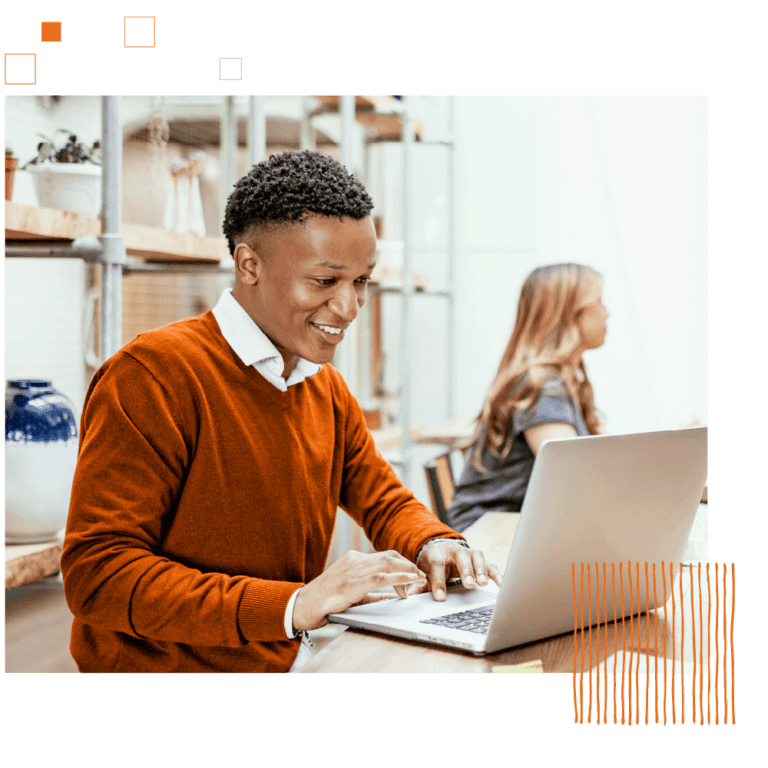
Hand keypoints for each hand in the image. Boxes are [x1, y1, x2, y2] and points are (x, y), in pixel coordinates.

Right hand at [292, 550, 427, 630]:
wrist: (299, 607)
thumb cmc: (323, 601)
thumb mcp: (350, 594)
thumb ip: (371, 594)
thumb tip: (392, 598)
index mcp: (353, 560)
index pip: (384, 556)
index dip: (402, 563)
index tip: (414, 574)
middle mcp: (354, 560)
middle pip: (389, 556)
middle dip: (409, 564)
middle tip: (422, 576)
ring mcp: (352, 570)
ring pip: (387, 563)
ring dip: (408, 570)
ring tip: (420, 579)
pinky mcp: (351, 584)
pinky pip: (380, 578)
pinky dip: (398, 578)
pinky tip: (409, 582)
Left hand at [416, 540, 502, 601]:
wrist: (440, 547)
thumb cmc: (432, 562)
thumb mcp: (423, 571)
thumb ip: (418, 584)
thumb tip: (410, 596)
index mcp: (436, 553)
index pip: (437, 565)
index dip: (438, 581)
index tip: (440, 598)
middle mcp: (454, 550)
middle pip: (461, 557)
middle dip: (465, 571)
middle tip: (468, 585)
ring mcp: (469, 553)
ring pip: (477, 557)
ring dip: (480, 570)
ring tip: (482, 584)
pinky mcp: (480, 559)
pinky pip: (490, 565)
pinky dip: (496, 573)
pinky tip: (501, 584)